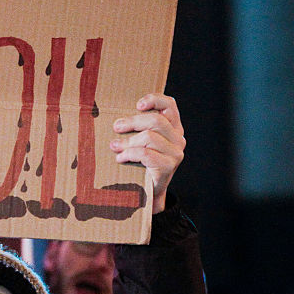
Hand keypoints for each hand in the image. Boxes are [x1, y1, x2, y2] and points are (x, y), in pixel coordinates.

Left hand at [110, 93, 184, 213]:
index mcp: (174, 128)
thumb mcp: (140, 142)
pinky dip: (130, 154)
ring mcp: (175, 153)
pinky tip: (120, 158)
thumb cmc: (139, 164)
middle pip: (156, 120)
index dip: (154, 100)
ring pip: (150, 137)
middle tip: (117, 127)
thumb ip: (138, 127)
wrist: (147, 194)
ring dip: (128, 141)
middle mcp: (179, 138)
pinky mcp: (168, 166)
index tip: (137, 105)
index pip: (170, 105)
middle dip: (133, 122)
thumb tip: (116, 117)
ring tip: (115, 146)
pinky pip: (146, 154)